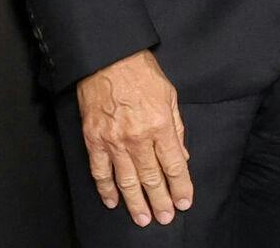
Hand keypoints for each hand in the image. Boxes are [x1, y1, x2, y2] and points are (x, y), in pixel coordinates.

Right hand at [75, 50, 191, 226]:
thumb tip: (182, 155)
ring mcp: (114, 141)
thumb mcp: (170, 96)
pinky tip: (113, 202)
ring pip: (126, 180)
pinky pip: (100, 171)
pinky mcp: (94, 140)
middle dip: (160, 200)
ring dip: (135, 202)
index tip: (185, 202)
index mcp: (160, 125)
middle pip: (152, 177)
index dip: (181, 186)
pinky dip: (106, 189)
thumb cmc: (142, 74)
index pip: (175, 165)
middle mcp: (138, 138)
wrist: (109, 60)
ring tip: (143, 218)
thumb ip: (177, 127)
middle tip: (165, 217)